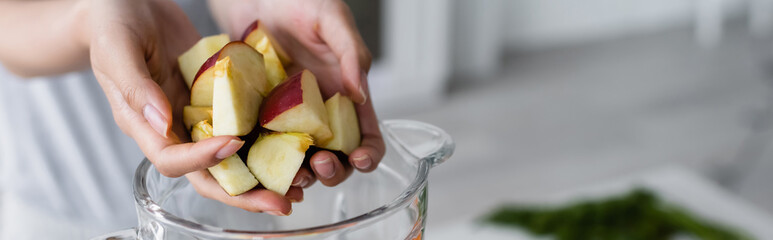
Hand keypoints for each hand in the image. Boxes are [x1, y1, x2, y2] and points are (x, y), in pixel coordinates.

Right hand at [87, 0, 295, 214]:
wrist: (128, 4)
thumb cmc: (113, 23)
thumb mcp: (117, 49)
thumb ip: (135, 86)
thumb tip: (160, 119)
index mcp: (144, 124)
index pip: (173, 159)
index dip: (203, 160)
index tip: (233, 144)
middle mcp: (174, 129)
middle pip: (210, 174)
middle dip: (244, 193)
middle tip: (281, 202)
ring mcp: (198, 117)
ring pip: (232, 158)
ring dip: (263, 175)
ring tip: (299, 184)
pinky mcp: (218, 101)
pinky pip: (244, 125)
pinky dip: (268, 139)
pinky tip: (296, 144)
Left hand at [209, 0, 385, 187]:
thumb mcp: (332, 20)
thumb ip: (352, 53)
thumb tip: (361, 94)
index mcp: (345, 96)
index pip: (365, 136)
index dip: (368, 154)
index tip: (358, 158)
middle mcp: (319, 113)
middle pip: (335, 159)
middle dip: (332, 171)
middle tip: (319, 163)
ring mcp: (287, 118)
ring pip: (299, 162)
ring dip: (300, 175)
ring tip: (291, 172)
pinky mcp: (257, 116)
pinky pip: (263, 148)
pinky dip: (264, 163)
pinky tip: (259, 164)